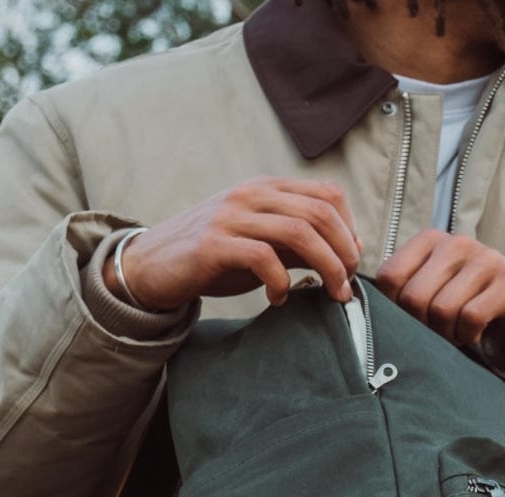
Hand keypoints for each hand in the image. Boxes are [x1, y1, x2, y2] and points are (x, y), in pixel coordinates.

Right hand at [103, 177, 360, 309]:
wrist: (152, 266)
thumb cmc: (212, 258)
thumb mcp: (262, 245)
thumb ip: (298, 246)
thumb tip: (345, 255)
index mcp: (267, 190)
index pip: (327, 195)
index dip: (350, 228)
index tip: (353, 260)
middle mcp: (251, 196)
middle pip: (319, 213)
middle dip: (344, 252)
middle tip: (347, 284)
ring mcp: (231, 217)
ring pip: (298, 232)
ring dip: (325, 267)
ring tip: (330, 293)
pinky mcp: (213, 244)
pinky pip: (263, 257)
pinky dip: (281, 282)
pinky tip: (279, 298)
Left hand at [375, 230, 504, 351]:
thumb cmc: (466, 298)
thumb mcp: (433, 285)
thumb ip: (402, 291)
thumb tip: (364, 314)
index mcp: (430, 241)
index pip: (389, 277)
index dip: (393, 308)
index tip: (410, 319)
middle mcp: (456, 243)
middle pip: (413, 297)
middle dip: (421, 326)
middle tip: (436, 332)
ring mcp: (485, 261)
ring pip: (441, 310)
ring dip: (446, 334)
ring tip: (455, 332)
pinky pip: (470, 318)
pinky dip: (467, 335)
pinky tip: (474, 333)